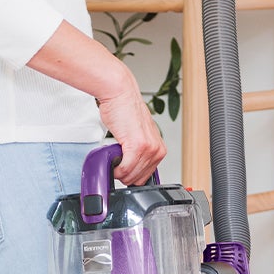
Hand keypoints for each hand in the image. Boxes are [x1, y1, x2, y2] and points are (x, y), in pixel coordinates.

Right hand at [97, 66, 164, 183]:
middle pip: (139, 179)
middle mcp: (157, 149)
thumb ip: (139, 151)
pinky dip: (116, 169)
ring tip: (114, 159)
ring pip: (131, 176)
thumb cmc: (125, 110)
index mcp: (159, 148)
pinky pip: (125, 169)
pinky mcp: (137, 146)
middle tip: (116, 164)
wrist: (119, 94)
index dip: (132, 175)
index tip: (124, 170)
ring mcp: (148, 149)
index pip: (147, 176)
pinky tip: (113, 161)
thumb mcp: (139, 135)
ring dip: (119, 172)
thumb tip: (132, 166)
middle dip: (125, 174)